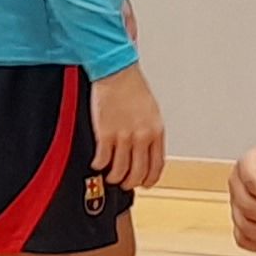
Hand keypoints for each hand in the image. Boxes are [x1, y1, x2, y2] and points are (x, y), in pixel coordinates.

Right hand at [89, 63, 166, 193]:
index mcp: (156, 132)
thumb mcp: (151, 112)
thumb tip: (146, 151)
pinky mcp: (105, 133)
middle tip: (124, 183)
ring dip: (114, 177)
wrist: (117, 72)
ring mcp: (124, 136)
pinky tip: (98, 163)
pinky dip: (99, 165)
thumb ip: (150, 133)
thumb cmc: (132, 87)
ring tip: (110, 175)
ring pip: (120, 171)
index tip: (145, 183)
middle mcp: (142, 136)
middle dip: (131, 183)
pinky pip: (102, 159)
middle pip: (138, 172)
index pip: (156, 166)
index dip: (150, 179)